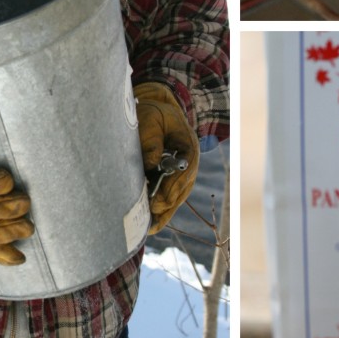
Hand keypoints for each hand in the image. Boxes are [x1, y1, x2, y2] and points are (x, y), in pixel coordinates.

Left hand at [133, 82, 198, 233]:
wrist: (159, 111)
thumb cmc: (153, 114)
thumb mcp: (151, 119)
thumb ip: (151, 140)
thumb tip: (151, 165)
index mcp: (189, 146)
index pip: (185, 170)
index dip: (171, 186)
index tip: (157, 201)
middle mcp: (191, 163)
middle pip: (182, 189)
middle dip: (165, 204)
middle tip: (147, 217)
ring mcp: (185, 174)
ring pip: (177, 198)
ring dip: (163, 212)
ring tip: (147, 226)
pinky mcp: (176, 181)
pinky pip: (172, 199)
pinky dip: (162, 211)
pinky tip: (150, 224)